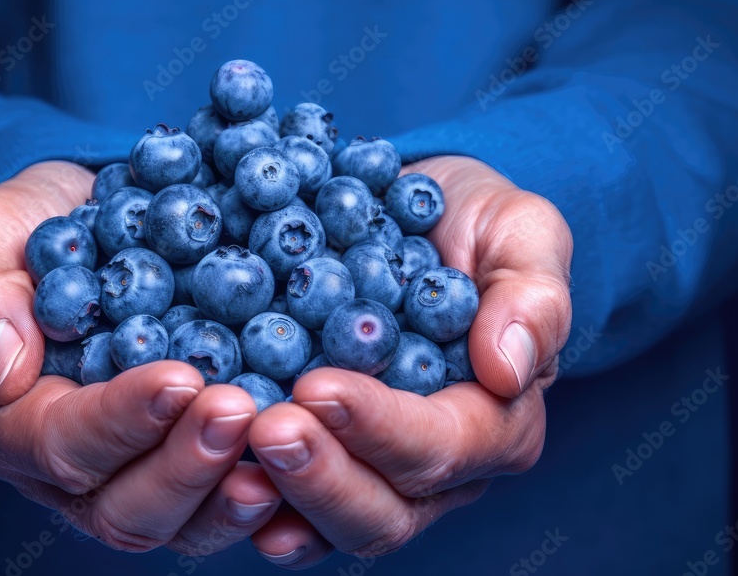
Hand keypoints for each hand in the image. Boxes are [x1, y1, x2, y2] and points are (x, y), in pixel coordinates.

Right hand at [0, 161, 280, 553]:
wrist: (90, 224)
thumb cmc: (31, 227)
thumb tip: (1, 364)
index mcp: (4, 422)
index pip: (61, 442)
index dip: (121, 419)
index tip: (180, 378)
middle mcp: (64, 471)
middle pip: (123, 508)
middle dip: (186, 465)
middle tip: (240, 411)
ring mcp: (130, 476)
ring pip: (178, 524)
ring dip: (231, 494)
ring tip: (284, 445)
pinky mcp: (183, 466)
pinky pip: (221, 504)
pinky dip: (269, 495)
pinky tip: (307, 464)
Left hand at [247, 156, 572, 567]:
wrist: (410, 214)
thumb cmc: (474, 223)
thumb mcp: (522, 233)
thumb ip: (533, 297)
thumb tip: (509, 371)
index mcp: (496, 421)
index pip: (440, 447)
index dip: (379, 426)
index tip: (318, 386)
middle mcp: (436, 468)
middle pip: (384, 511)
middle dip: (321, 476)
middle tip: (265, 428)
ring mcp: (372, 470)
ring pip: (329, 523)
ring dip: (275, 498)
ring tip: (226, 460)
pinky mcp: (320, 455)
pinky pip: (281, 501)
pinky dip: (242, 497)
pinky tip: (204, 472)